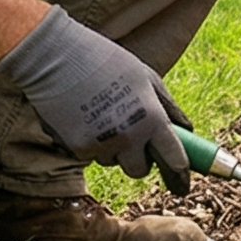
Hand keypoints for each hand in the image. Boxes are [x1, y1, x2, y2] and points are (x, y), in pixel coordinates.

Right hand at [0, 6, 194, 193]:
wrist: (54, 56)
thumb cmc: (104, 60)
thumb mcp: (145, 76)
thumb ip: (168, 107)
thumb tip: (186, 131)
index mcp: (151, 117)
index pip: (175, 160)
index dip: (180, 176)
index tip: (181, 185)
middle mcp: (128, 136)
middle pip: (139, 170)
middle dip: (137, 160)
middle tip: (132, 140)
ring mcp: (100, 145)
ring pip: (111, 160)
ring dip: (111, 148)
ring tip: (99, 115)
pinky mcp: (75, 148)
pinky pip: (89, 153)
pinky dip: (88, 141)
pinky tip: (81, 115)